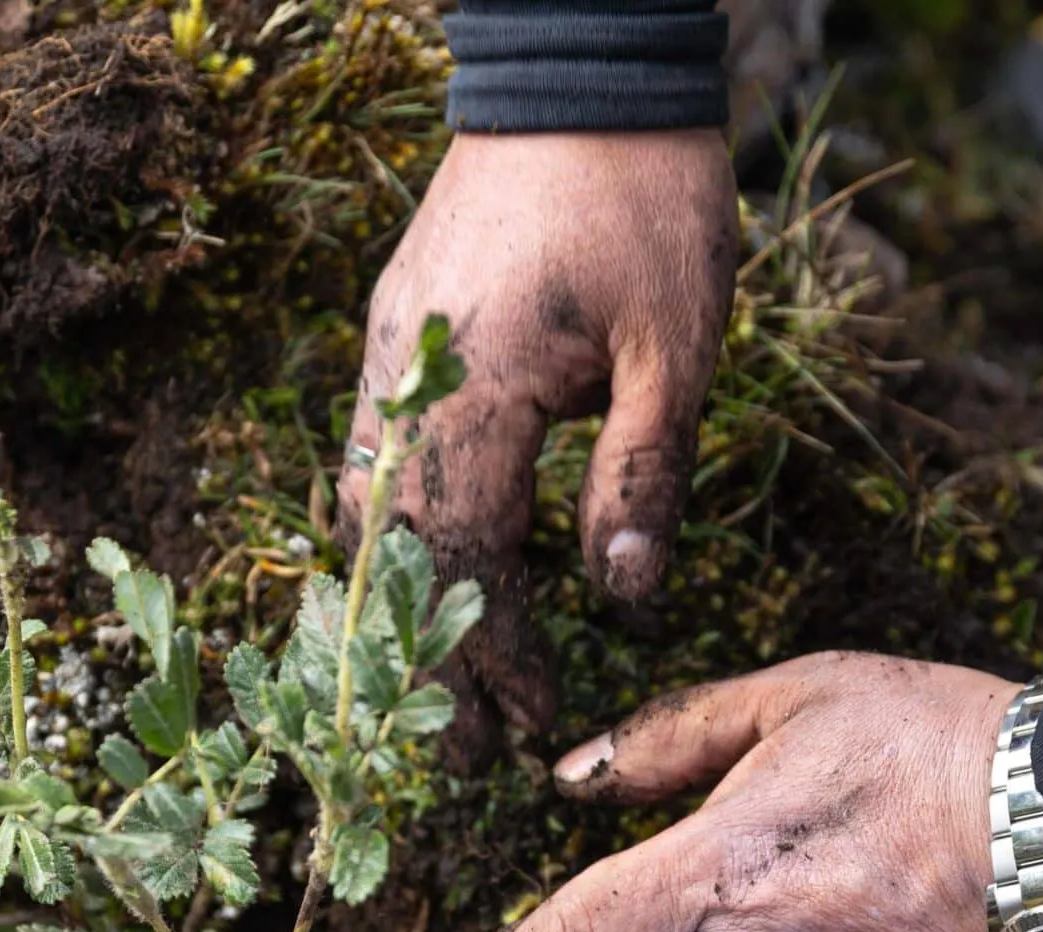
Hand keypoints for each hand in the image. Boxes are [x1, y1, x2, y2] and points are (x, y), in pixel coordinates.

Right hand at [340, 131, 738, 739]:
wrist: (581, 64)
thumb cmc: (643, 196)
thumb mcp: (674, 344)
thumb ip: (642, 471)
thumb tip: (622, 597)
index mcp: (469, 390)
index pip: (464, 561)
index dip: (492, 656)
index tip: (531, 724)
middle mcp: (403, 379)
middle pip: (395, 557)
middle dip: (428, 660)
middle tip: (461, 752)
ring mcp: (389, 352)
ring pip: (368, 512)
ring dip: (402, 605)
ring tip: (434, 685)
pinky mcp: (398, 329)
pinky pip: (373, 457)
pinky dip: (395, 535)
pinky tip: (424, 574)